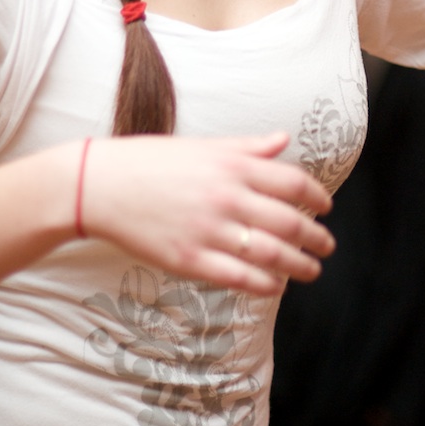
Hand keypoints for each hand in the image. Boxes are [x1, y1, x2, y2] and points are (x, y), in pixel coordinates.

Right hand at [79, 133, 333, 295]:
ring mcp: (208, 230)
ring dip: (299, 265)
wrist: (98, 185)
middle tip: (327, 245)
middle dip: (315, 237)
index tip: (326, 208)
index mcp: (232, 165)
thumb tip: (283, 139)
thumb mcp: (202, 145)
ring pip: (270, 254)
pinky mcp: (188, 259)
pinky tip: (276, 285)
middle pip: (288, 222)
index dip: (317, 198)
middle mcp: (226, 197)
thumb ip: (247, 147)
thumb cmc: (149, 161)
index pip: (292, 183)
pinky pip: (238, 276)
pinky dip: (264, 283)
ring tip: (311, 270)